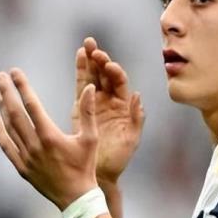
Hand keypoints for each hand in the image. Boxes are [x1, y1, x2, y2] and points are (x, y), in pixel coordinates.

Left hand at [0, 69, 97, 210]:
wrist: (76, 197)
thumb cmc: (86, 167)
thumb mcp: (91, 138)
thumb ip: (88, 112)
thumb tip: (88, 88)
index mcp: (50, 135)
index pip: (31, 105)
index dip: (23, 86)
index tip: (16, 72)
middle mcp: (34, 145)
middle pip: (14, 113)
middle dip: (6, 92)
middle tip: (0, 76)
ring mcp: (25, 157)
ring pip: (8, 128)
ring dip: (2, 108)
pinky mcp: (22, 167)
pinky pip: (5, 146)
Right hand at [71, 37, 144, 185]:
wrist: (100, 172)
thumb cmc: (118, 158)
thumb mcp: (132, 139)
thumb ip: (137, 118)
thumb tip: (138, 96)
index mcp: (123, 106)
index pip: (119, 83)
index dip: (114, 72)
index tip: (109, 66)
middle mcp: (110, 101)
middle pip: (105, 75)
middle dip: (100, 59)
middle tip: (93, 46)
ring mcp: (95, 103)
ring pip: (92, 77)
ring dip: (90, 60)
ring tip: (86, 45)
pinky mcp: (80, 107)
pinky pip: (81, 86)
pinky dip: (81, 71)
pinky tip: (79, 57)